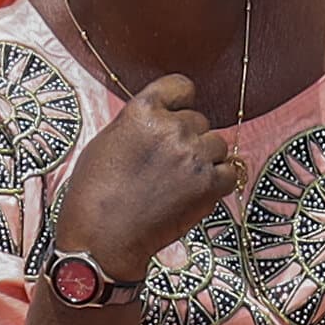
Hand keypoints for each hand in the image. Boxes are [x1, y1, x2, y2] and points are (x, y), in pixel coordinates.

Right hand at [45, 76, 247, 280]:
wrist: (102, 239)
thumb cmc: (94, 193)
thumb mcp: (107, 141)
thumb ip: (139, 123)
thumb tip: (163, 119)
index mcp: (143, 110)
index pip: (181, 86)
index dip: (180, 102)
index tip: (176, 114)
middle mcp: (172, 128)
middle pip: (199, 120)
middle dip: (187, 138)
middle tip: (167, 164)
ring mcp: (193, 156)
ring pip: (217, 144)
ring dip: (204, 159)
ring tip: (179, 181)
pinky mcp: (208, 185)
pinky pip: (230, 171)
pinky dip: (218, 181)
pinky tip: (196, 192)